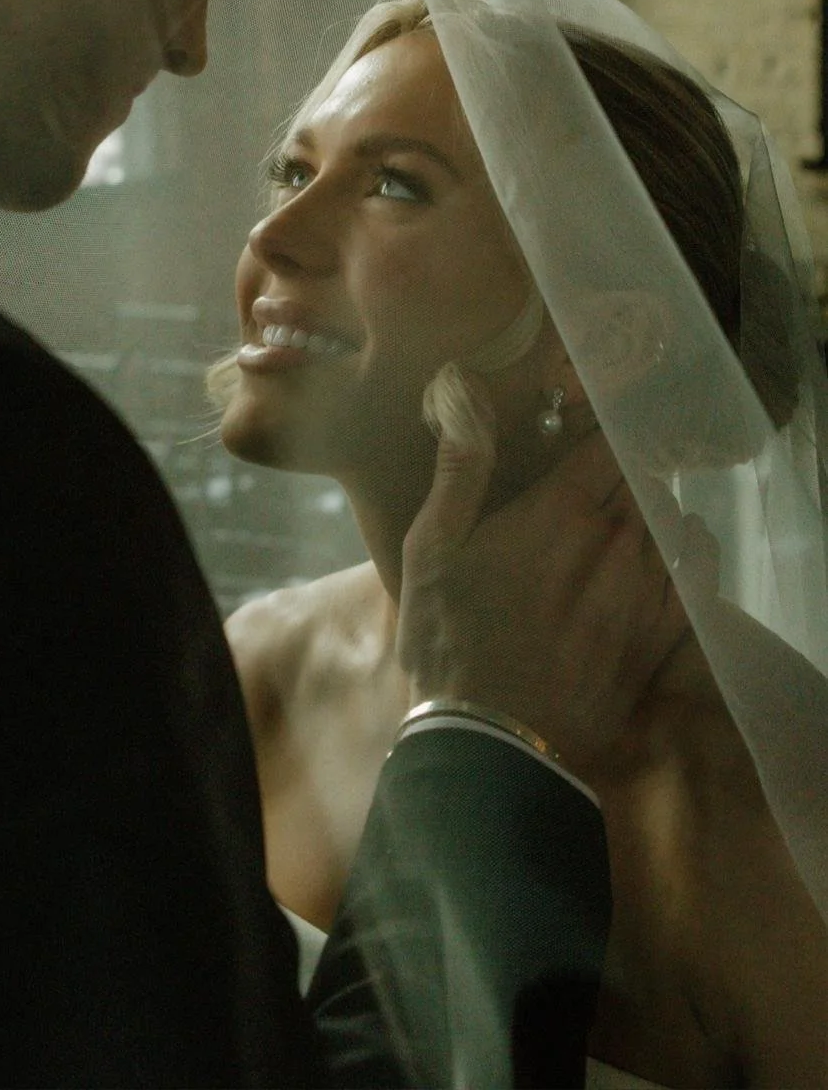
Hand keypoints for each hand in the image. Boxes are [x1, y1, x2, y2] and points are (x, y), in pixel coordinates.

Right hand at [396, 392, 690, 776]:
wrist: (490, 741)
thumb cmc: (450, 640)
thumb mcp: (433, 549)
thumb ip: (460, 467)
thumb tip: (462, 391)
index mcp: (560, 512)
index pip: (607, 443)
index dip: (597, 432)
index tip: (581, 437)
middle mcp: (616, 542)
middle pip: (640, 479)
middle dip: (619, 472)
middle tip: (594, 480)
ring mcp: (646, 591)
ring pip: (670, 520)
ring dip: (651, 509)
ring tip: (626, 515)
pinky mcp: (662, 636)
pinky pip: (700, 573)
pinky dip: (693, 549)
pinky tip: (678, 546)